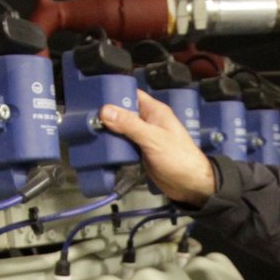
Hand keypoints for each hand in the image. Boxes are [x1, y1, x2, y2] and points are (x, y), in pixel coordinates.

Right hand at [98, 90, 217, 205]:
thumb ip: (129, 125)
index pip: (132, 95)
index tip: (96, 98)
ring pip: (121, 130)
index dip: (115, 94)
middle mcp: (148, 122)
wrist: (190, 185)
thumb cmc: (180, 159)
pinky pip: (123, 145)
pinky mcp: (140, 152)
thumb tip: (106, 110)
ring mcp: (144, 137)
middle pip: (123, 113)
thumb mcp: (153, 138)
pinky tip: (102, 147)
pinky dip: (114, 147)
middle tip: (89, 119)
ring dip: (109, 132)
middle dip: (107, 115)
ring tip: (92, 132)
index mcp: (154, 111)